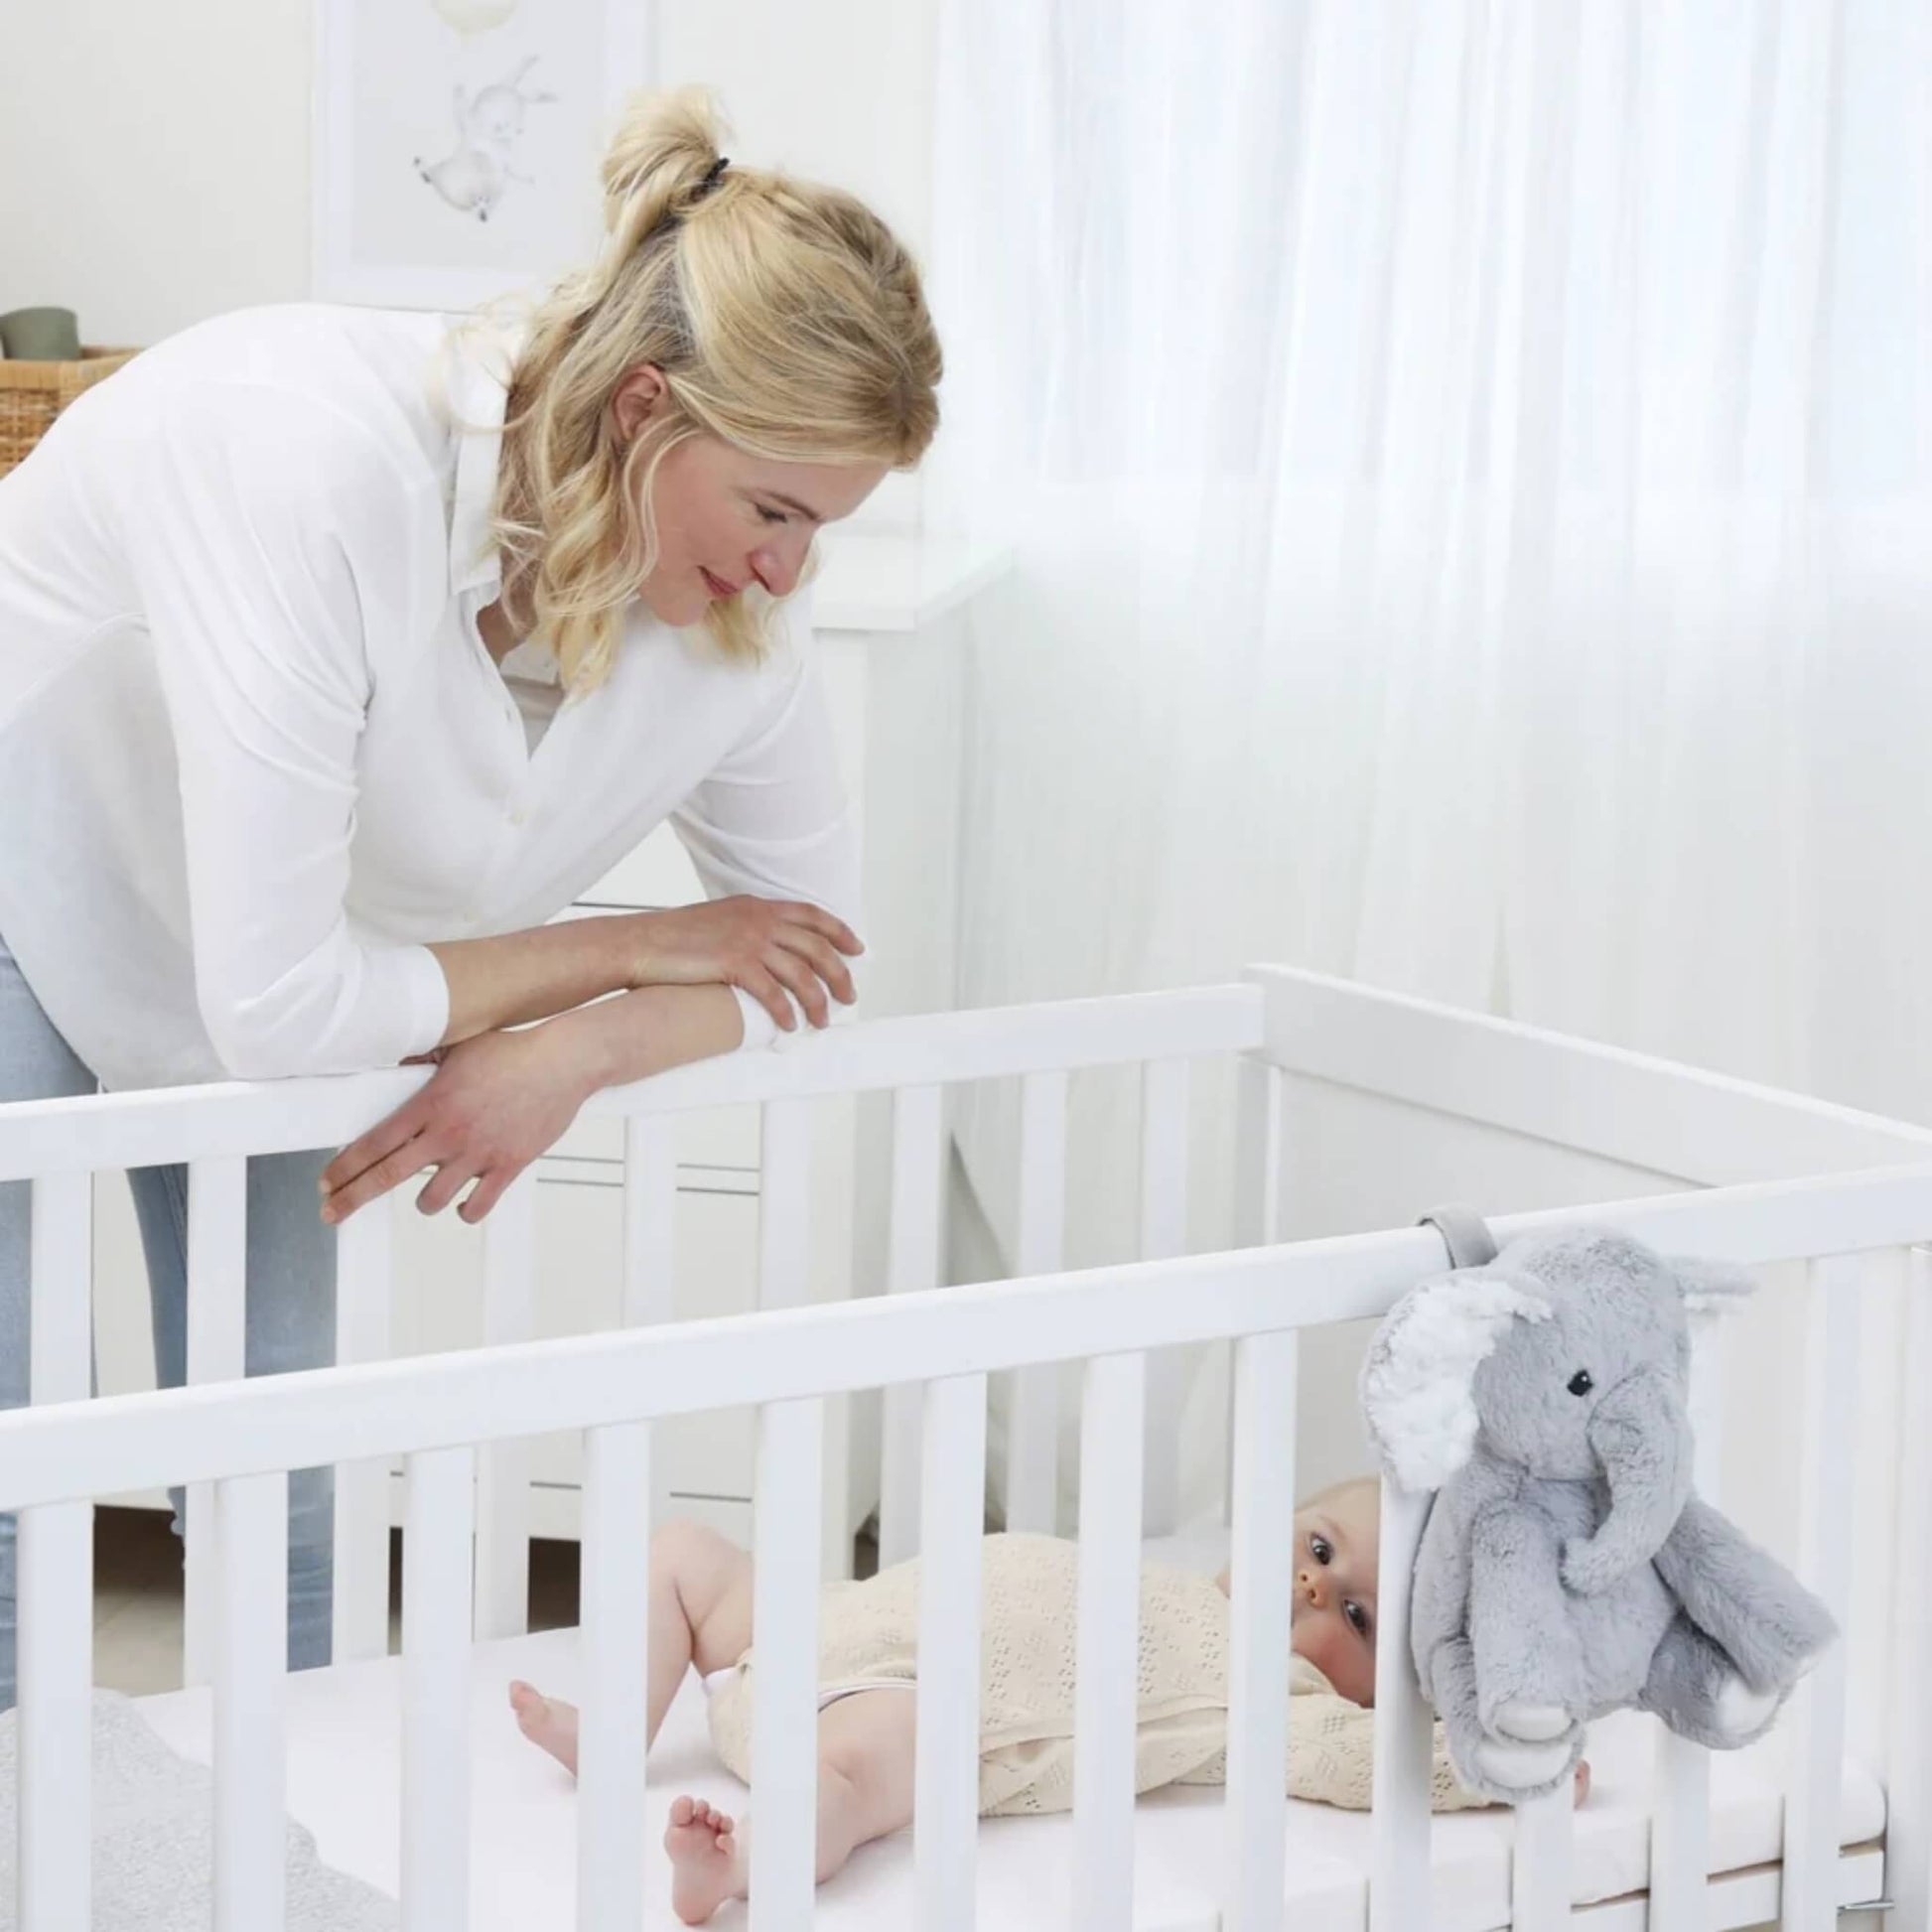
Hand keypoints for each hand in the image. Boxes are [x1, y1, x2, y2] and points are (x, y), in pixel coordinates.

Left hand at [319, 1025, 601, 1225]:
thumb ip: (425, 1059)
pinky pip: (478, 1205)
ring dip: (421, 1201)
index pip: (374, 1142)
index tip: (326, 1182)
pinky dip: (465, 1210)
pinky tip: (462, 1203)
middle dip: (352, 1198)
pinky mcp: (508, 1166)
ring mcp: (478, 1153)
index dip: (343, 1167)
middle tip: (332, 1213)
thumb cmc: (515, 1050)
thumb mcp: (459, 1048)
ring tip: (424, 1195)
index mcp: (431, 1103)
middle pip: (387, 1175)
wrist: (564, 1062)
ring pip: (431, 1199)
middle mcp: (449, 1133)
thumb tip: (400, 1060)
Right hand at [623, 897, 862, 1033]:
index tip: (857, 948)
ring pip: (801, 974)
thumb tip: (767, 950)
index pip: (812, 915)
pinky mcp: (735, 963)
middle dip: (839, 975)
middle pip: (817, 948)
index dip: (840, 932)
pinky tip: (789, 1025)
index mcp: (757, 906)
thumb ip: (746, 928)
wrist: (639, 942)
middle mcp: (759, 919)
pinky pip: (773, 993)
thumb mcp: (718, 920)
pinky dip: (786, 1011)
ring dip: (817, 1001)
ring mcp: (748, 940)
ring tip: (821, 1021)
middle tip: (848, 997)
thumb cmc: (671, 937)